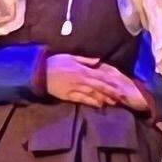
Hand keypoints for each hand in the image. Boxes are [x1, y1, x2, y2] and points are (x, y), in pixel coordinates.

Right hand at [38, 53, 153, 110]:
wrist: (40, 73)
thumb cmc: (55, 62)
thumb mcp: (70, 57)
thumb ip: (86, 60)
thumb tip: (99, 61)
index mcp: (82, 70)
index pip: (101, 76)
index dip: (111, 82)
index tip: (121, 85)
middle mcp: (80, 80)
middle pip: (99, 87)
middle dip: (111, 92)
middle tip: (121, 97)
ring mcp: (75, 89)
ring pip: (93, 95)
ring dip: (104, 98)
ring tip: (114, 102)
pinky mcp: (69, 96)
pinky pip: (82, 100)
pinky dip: (92, 102)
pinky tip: (99, 105)